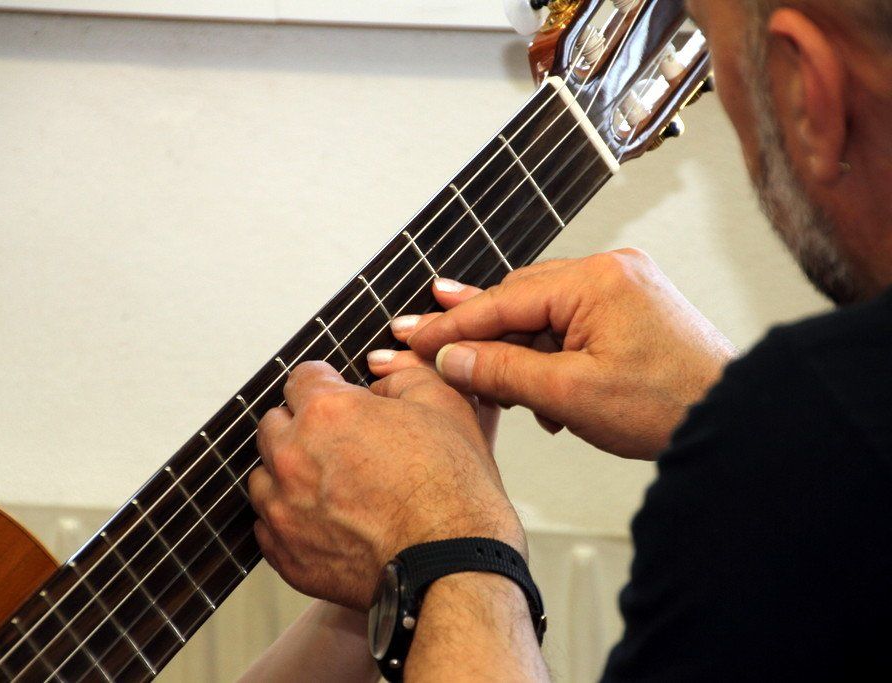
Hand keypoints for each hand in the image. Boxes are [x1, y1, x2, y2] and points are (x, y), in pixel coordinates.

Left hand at [248, 362, 524, 610]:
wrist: (452, 565)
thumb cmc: (454, 490)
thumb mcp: (444, 404)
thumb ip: (403, 375)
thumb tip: (382, 376)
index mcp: (326, 412)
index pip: (300, 378)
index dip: (326, 383)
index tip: (337, 393)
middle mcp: (293, 457)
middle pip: (274, 424)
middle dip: (301, 426)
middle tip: (338, 441)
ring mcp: (284, 510)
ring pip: (264, 476)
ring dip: (289, 473)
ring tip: (330, 484)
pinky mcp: (287, 554)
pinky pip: (268, 526)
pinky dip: (290, 519)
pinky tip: (325, 520)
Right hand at [374, 249, 736, 459]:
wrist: (733, 420)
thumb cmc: (670, 405)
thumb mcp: (570, 394)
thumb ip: (503, 370)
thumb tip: (451, 356)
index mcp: (597, 280)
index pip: (503, 300)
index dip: (451, 324)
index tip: (413, 335)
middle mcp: (611, 270)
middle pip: (519, 300)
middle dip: (477, 332)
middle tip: (426, 343)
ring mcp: (624, 285)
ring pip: (542, 313)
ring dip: (516, 350)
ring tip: (491, 385)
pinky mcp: (632, 306)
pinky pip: (571, 321)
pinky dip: (548, 352)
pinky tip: (538, 388)